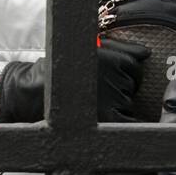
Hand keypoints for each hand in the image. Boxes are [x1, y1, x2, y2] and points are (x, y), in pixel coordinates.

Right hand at [0, 39, 149, 123]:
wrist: (29, 94)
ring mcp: (112, 100)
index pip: (134, 65)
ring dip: (117, 106)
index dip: (122, 73)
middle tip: (95, 92)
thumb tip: (146, 53)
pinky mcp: (107, 120)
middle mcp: (115, 77)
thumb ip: (120, 49)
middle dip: (120, 88)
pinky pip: (128, 124)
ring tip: (90, 105)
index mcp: (112, 58)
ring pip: (129, 103)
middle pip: (133, 85)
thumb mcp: (88, 50)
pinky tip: (103, 121)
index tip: (106, 77)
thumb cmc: (58, 69)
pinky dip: (120, 124)